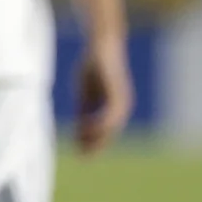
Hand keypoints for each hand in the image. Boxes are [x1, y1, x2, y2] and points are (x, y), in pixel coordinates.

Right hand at [72, 33, 134, 152]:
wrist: (102, 43)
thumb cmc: (94, 65)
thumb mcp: (86, 91)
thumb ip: (84, 108)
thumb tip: (79, 126)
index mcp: (114, 107)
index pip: (105, 130)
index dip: (93, 142)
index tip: (81, 152)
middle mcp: (121, 106)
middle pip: (110, 133)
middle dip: (97, 146)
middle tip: (83, 157)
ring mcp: (122, 100)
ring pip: (112, 127)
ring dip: (98, 138)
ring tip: (84, 147)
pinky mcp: (118, 93)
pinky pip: (111, 114)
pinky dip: (100, 123)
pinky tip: (87, 128)